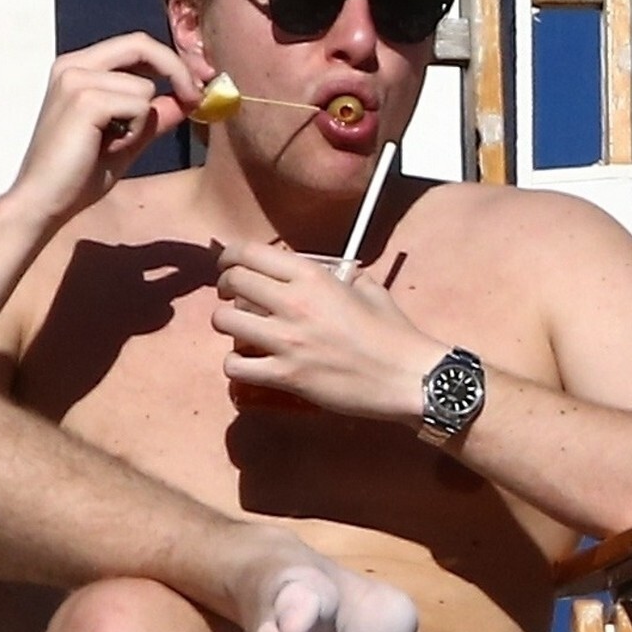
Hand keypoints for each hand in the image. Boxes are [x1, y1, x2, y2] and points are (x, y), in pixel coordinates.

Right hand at [4, 33, 205, 228]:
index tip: (197, 84)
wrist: (44, 201)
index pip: (135, 45)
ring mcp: (76, 79)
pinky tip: (108, 147)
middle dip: (177, 70)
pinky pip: (139, 107)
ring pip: (144, 87)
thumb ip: (154, 118)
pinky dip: (136, 131)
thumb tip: (186, 100)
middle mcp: (73, 65)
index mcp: (77, 68)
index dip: (172, 61)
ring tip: (115, 144)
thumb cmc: (77, 175)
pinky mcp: (84, 100)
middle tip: (196, 97)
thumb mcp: (127, 141)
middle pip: (141, 45)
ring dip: (143, 121)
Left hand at [212, 244, 446, 419]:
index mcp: (313, 277)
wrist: (406, 378)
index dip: (231, 257)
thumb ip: (346, 278)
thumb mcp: (370, 291)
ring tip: (241, 330)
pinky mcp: (286, 375)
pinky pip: (236, 365)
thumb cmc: (393, 334)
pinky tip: (249, 364)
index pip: (250, 253)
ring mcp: (287, 341)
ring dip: (227, 324)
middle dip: (225, 286)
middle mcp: (294, 303)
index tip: (230, 265)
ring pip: (224, 321)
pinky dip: (236, 364)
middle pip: (233, 281)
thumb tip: (338, 275)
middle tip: (232, 297)